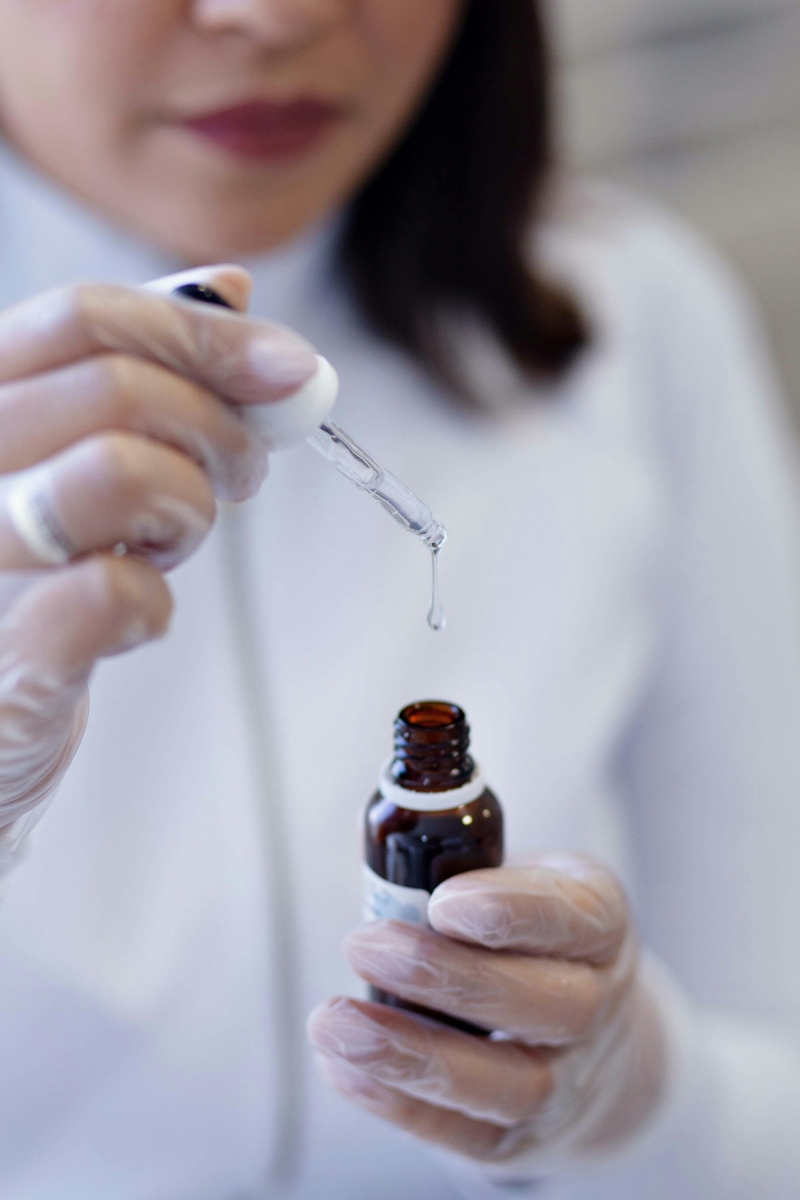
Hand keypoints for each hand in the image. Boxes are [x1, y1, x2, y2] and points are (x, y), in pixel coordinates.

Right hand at [0, 266, 316, 872]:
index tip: (291, 368)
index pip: (83, 317)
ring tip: (171, 544)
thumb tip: (229, 286)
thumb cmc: (24, 582)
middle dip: (220, 429)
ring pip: (119, 469)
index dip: (204, 333)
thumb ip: (131, 366)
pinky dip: (155, 603)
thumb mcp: (65, 454)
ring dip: (186, 508)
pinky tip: (135, 620)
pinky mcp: (9, 658)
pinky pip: (115, 591)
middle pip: (116, 386)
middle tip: (242, 476)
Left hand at [309, 856, 667, 1170]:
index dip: (512, 912)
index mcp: (600, 926)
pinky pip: (466, 1136)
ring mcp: (567, 1083)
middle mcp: (597, 1007)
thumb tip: (380, 844)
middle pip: (544, 1005)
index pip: (576, 920)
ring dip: (411, 1054)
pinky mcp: (522, 1140)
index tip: (443, 901)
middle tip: (363, 943)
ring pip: (506, 1084)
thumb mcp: (526, 878)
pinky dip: (400, 1105)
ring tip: (333, 1021)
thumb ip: (465, 863)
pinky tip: (342, 1066)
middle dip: (446, 976)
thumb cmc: (533, 934)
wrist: (591, 1038)